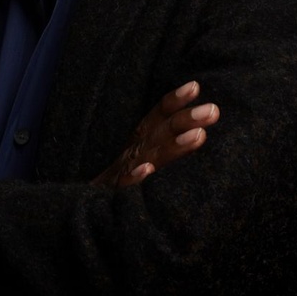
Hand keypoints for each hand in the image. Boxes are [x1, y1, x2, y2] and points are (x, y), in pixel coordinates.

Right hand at [91, 81, 218, 187]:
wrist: (83, 209)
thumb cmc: (123, 178)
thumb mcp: (142, 155)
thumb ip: (164, 140)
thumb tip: (198, 128)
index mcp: (141, 140)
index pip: (158, 116)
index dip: (174, 101)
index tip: (194, 86)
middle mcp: (134, 151)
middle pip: (160, 131)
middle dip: (185, 119)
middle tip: (213, 110)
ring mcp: (124, 171)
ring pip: (150, 156)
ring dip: (173, 145)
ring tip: (198, 136)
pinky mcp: (115, 193)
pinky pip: (125, 185)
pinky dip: (133, 177)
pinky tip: (146, 170)